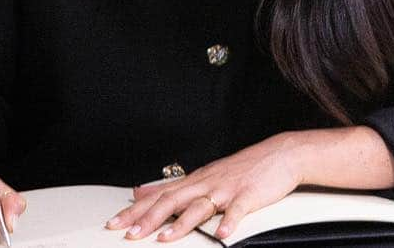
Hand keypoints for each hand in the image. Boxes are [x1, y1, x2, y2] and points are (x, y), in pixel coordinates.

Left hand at [105, 134, 302, 241]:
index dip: (136, 210)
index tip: (115, 223)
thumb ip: (172, 186)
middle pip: (172, 200)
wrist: (278, 155)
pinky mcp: (249, 195)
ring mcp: (227, 189)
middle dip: (149, 218)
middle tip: (130, 233)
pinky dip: (230, 221)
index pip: (158, 196)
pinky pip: (238, 209)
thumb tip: (141, 190)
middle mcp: (206, 183)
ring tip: (165, 238)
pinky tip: (222, 234)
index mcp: (194, 180)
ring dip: (181, 223)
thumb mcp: (202, 175)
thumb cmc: (240, 169)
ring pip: (200, 205)